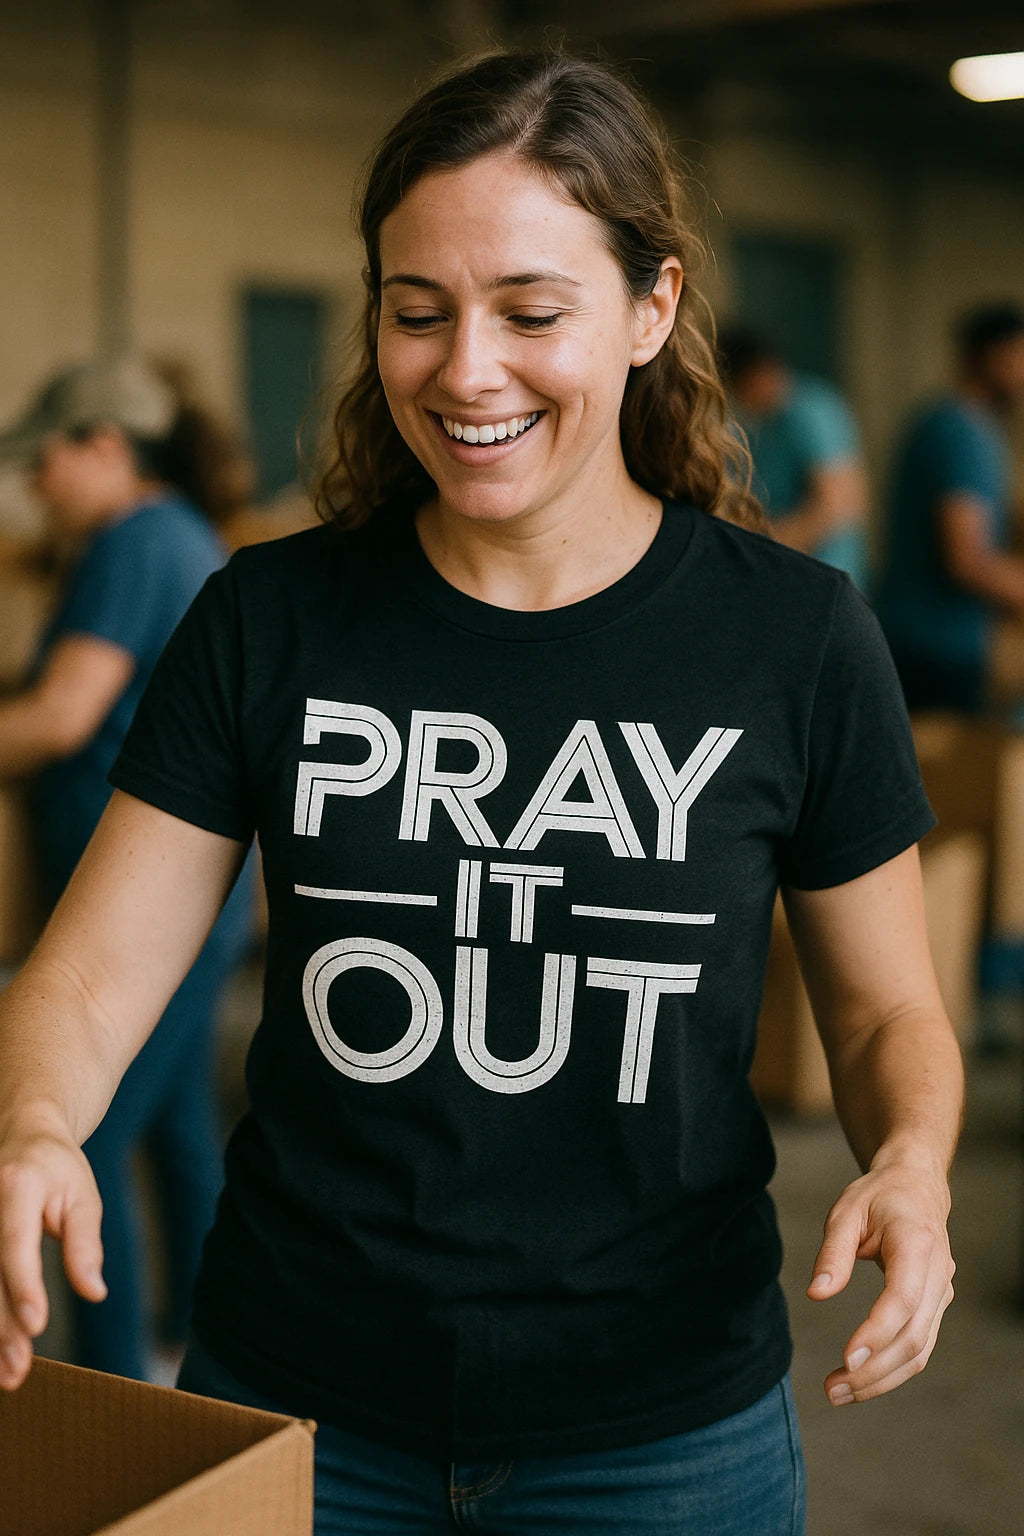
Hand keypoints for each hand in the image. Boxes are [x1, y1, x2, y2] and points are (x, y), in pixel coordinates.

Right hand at [0, 1115, 105, 1388]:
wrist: (20, 1133)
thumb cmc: (58, 1169)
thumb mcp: (83, 1196)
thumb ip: (84, 1244)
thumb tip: (95, 1292)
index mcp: (15, 1187)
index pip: (13, 1242)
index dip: (22, 1285)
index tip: (36, 1325)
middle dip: (0, 1328)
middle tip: (17, 1372)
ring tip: (7, 1375)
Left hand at [806, 1154, 954, 1405]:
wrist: (916, 1187)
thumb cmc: (878, 1197)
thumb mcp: (846, 1212)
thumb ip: (833, 1253)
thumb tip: (817, 1294)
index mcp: (917, 1243)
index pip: (902, 1299)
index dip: (877, 1333)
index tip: (847, 1359)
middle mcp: (937, 1273)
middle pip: (913, 1336)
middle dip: (874, 1370)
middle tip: (832, 1390)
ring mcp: (941, 1292)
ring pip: (920, 1349)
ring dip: (882, 1379)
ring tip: (838, 1393)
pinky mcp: (935, 1306)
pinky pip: (919, 1346)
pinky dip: (892, 1370)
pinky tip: (860, 1381)